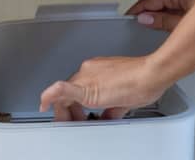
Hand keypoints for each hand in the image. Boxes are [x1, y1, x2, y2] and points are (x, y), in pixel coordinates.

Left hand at [39, 54, 162, 121]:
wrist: (150, 75)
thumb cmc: (143, 81)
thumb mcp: (124, 98)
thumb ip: (111, 108)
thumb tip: (107, 117)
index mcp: (97, 70)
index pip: (77, 89)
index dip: (74, 106)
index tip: (78, 117)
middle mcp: (89, 70)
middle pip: (68, 93)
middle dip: (68, 111)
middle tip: (74, 123)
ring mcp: (87, 76)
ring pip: (65, 96)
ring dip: (65, 112)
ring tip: (71, 123)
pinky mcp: (87, 87)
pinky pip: (62, 90)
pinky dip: (51, 96)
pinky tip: (44, 103)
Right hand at [127, 0, 194, 31]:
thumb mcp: (183, 23)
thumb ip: (162, 21)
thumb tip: (145, 19)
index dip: (137, 9)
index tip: (126, 18)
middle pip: (157, 1)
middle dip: (146, 12)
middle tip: (132, 25)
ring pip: (165, 3)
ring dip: (156, 13)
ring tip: (145, 27)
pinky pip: (174, 5)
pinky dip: (166, 13)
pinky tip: (163, 23)